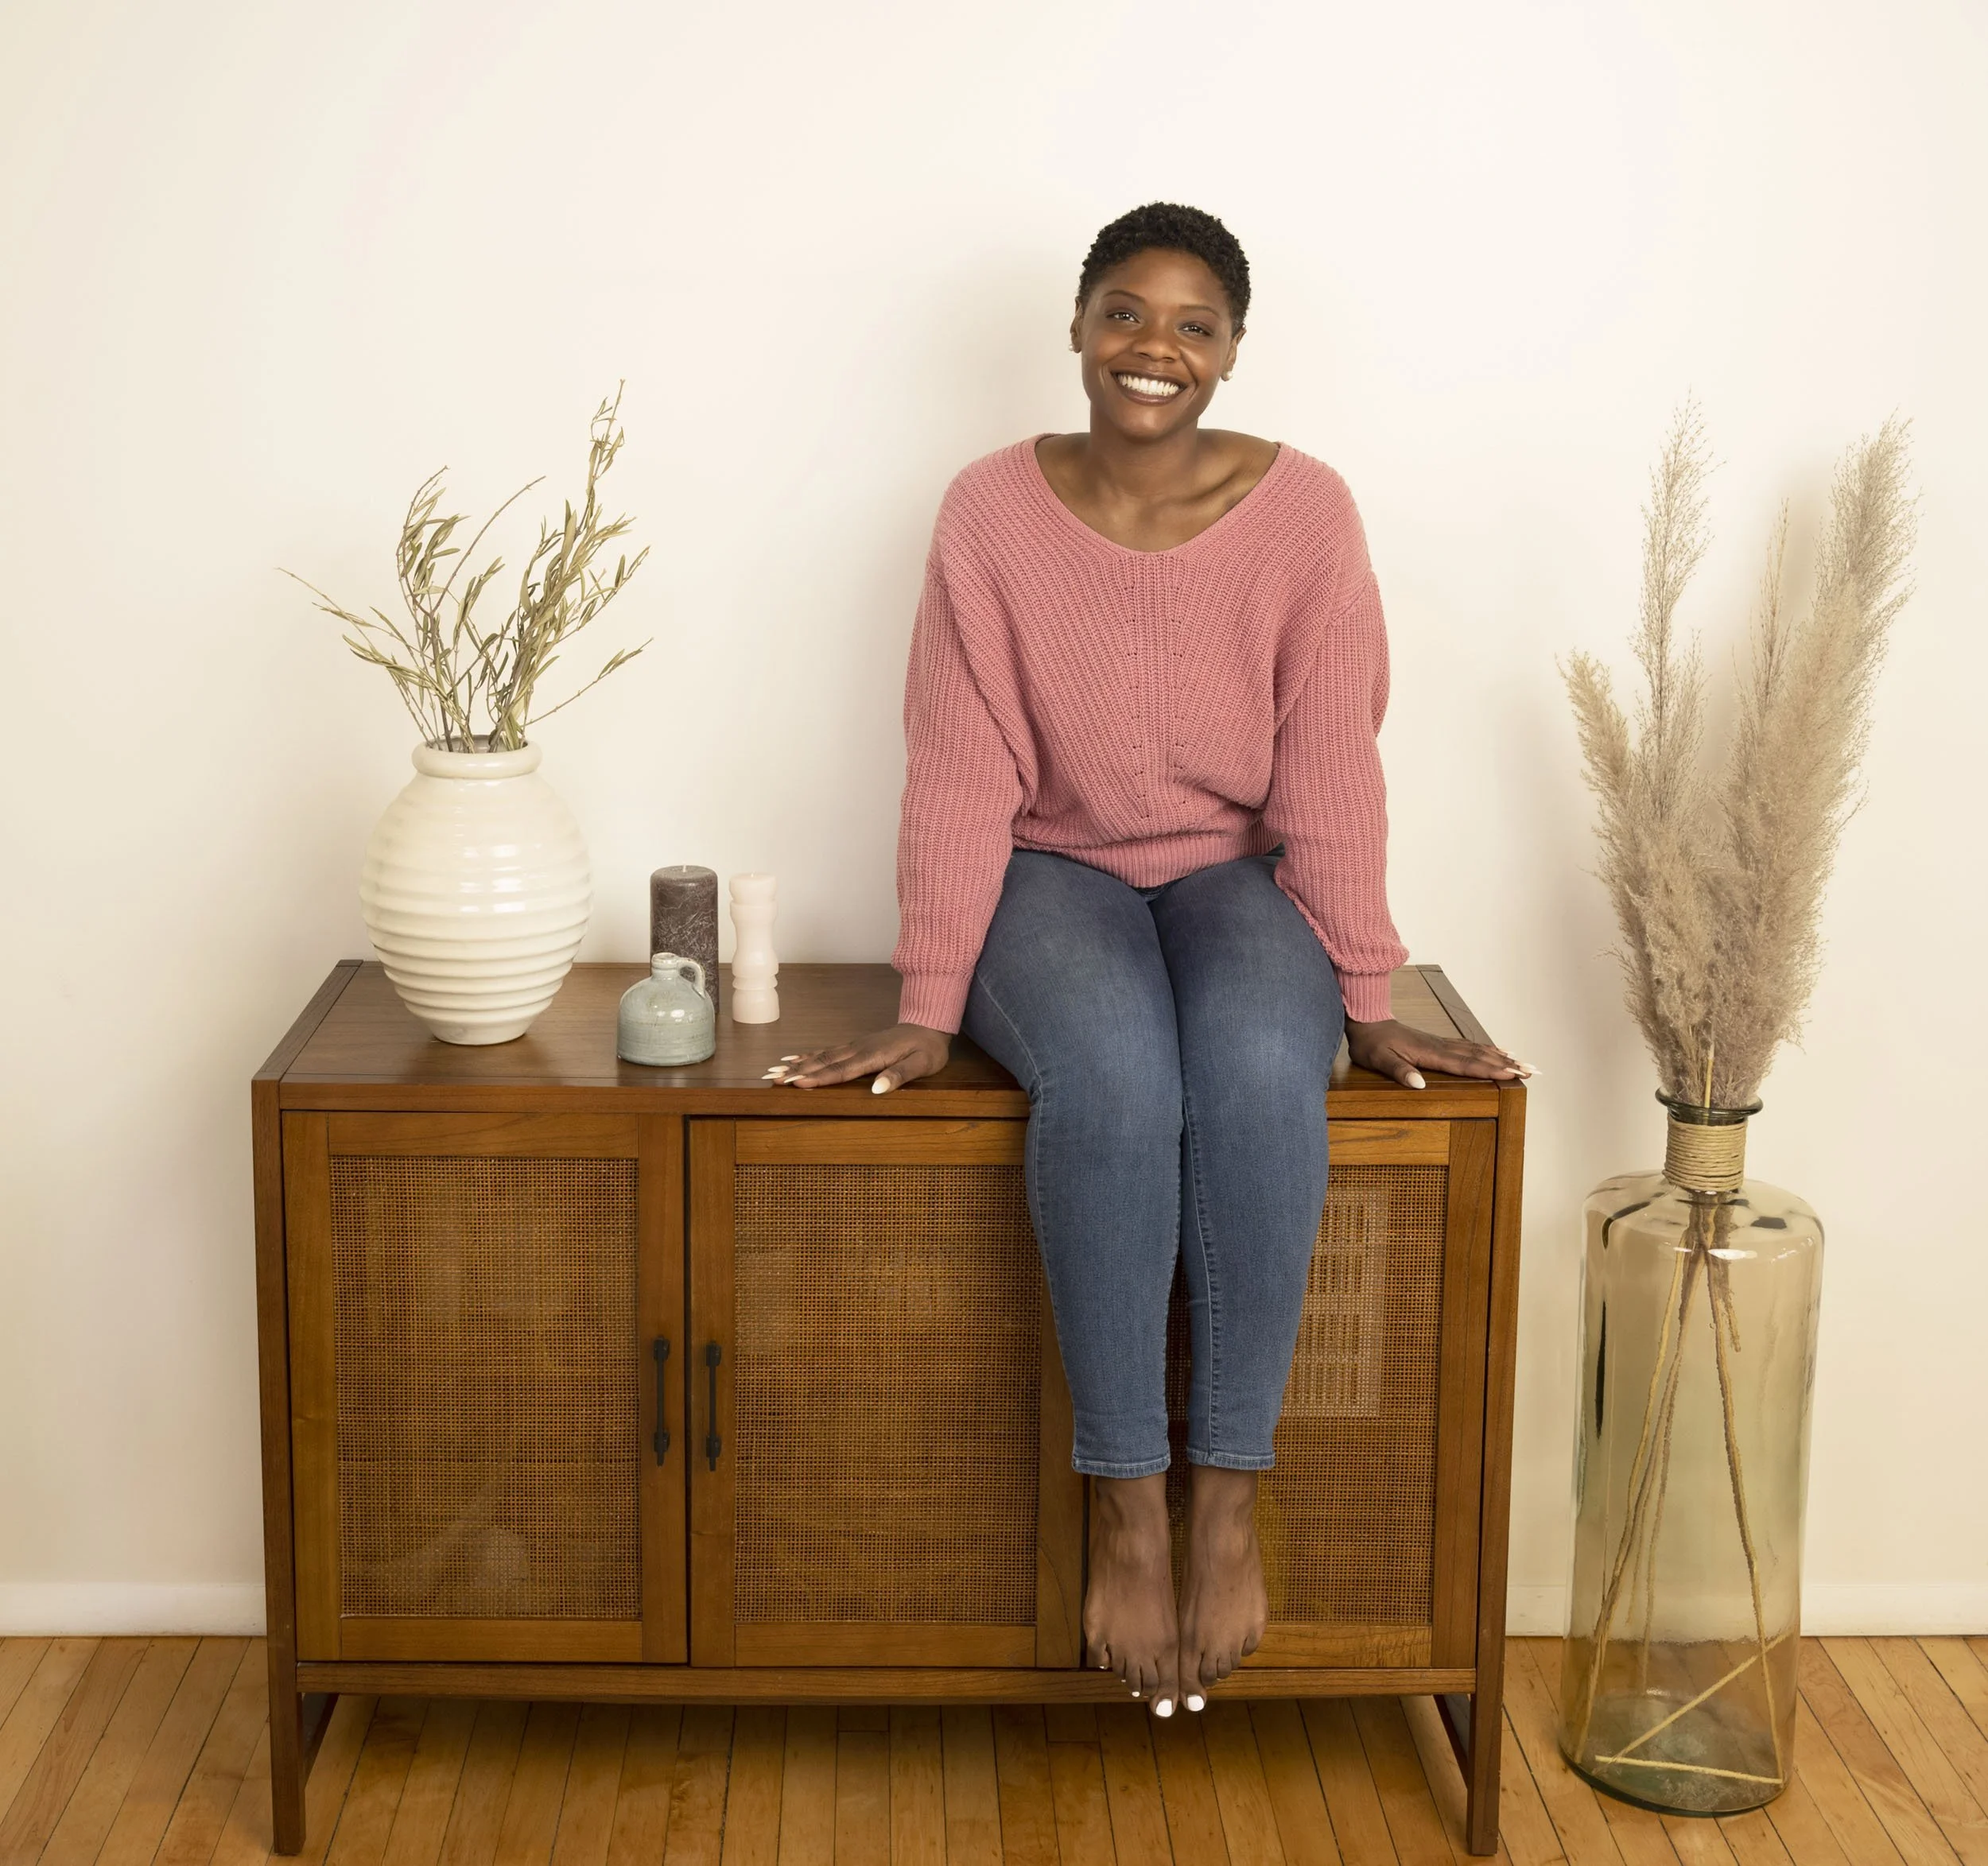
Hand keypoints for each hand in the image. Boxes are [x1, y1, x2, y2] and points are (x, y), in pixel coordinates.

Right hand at [765, 1023, 953, 1093]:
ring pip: (821, 1055)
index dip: (819, 1078)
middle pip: (824, 1062)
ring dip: (797, 1064)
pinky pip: (827, 1051)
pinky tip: (793, 1059)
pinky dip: (808, 1055)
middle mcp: (859, 1049)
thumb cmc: (928, 1049)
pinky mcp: (855, 1046)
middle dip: (797, 1071)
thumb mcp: (922, 1064)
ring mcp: (855, 1046)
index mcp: (874, 1056)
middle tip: (772, 1079)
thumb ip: (900, 1075)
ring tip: (773, 1070)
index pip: (842, 1070)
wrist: (929, 1023)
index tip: (797, 1083)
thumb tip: (877, 1089)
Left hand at [1344, 1017, 1535, 1089]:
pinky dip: (1486, 1049)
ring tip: (1524, 1063)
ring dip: (1501, 1057)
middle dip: (1507, 1065)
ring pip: (1477, 1050)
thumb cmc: (1372, 1044)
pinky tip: (1498, 1051)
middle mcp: (1440, 1047)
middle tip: (1532, 1071)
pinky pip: (1469, 1046)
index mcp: (1429, 1053)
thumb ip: (1399, 1071)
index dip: (1490, 1070)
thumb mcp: (1379, 1060)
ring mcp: (1441, 1043)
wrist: (1366, 1020)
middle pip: (1479, 1057)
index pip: (1465, 1064)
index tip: (1512, 1074)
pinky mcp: (1438, 1042)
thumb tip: (1419, 1084)